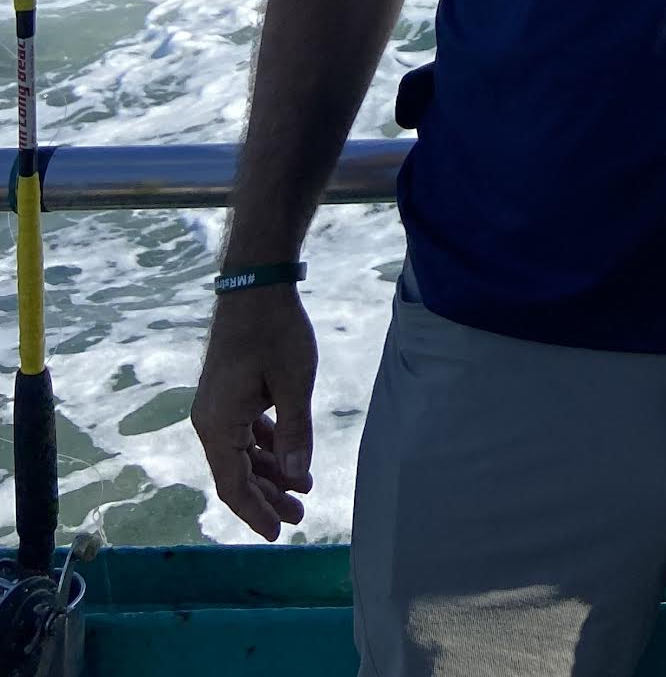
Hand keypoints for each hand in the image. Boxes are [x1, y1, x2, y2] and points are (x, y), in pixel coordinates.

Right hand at [191, 287, 318, 539]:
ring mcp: (218, 406)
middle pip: (236, 473)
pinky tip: (290, 457)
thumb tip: (297, 478)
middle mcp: (210, 420)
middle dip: (267, 497)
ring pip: (242, 453)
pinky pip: (245, 432)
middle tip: (299, 516)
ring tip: (303, 491)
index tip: (277, 534)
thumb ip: (294, 433)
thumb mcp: (294, 384)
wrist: (256, 283)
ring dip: (270, 473)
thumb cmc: (276, 331)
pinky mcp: (229, 392)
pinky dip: (267, 447)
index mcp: (218, 425)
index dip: (255, 512)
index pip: (233, 484)